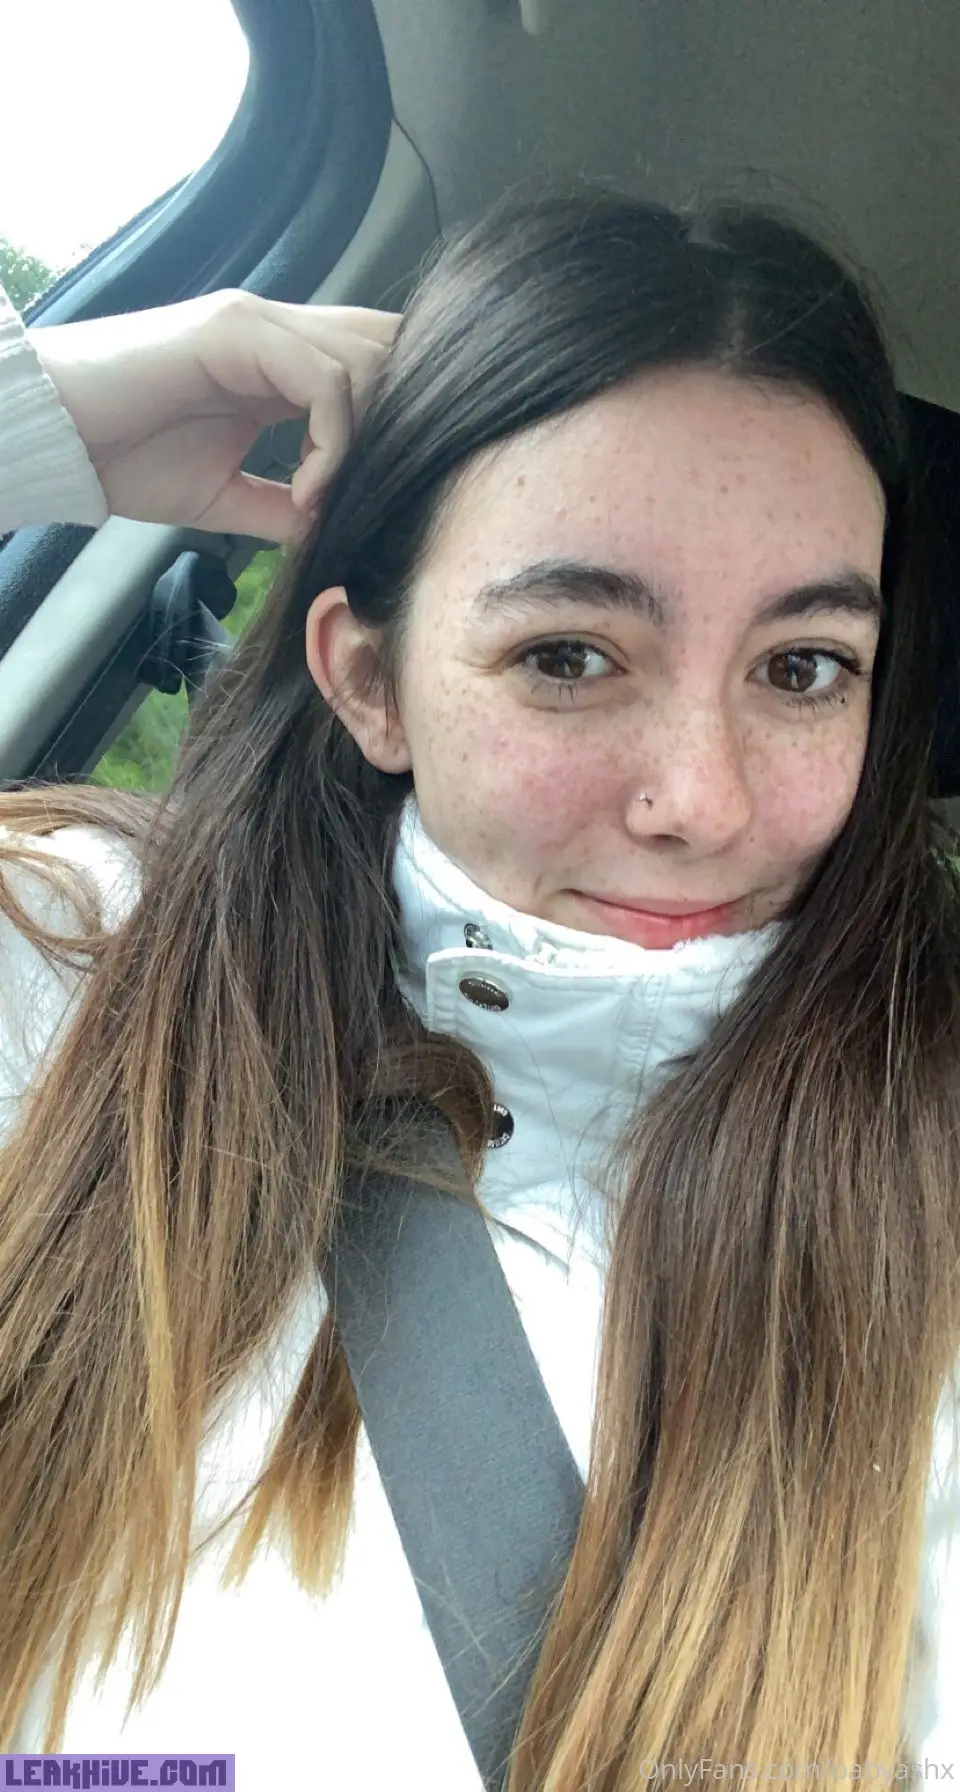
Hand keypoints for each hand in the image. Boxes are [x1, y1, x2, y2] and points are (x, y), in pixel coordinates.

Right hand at [28, 289, 399, 543]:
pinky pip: (324, 380)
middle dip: (395, 427)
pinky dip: (332, 442)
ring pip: (366, 359)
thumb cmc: (125, 458)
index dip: (397, 422)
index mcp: (280, 362)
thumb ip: (284, 507)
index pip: (376, 362)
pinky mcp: (237, 332)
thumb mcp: (226, 497)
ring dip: (362, 440)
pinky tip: (304, 489)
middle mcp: (278, 330)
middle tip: (362, 492)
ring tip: (318, 496)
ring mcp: (258, 323)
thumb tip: (336, 530)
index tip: (369, 494)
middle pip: (389, 349)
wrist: (59, 441)